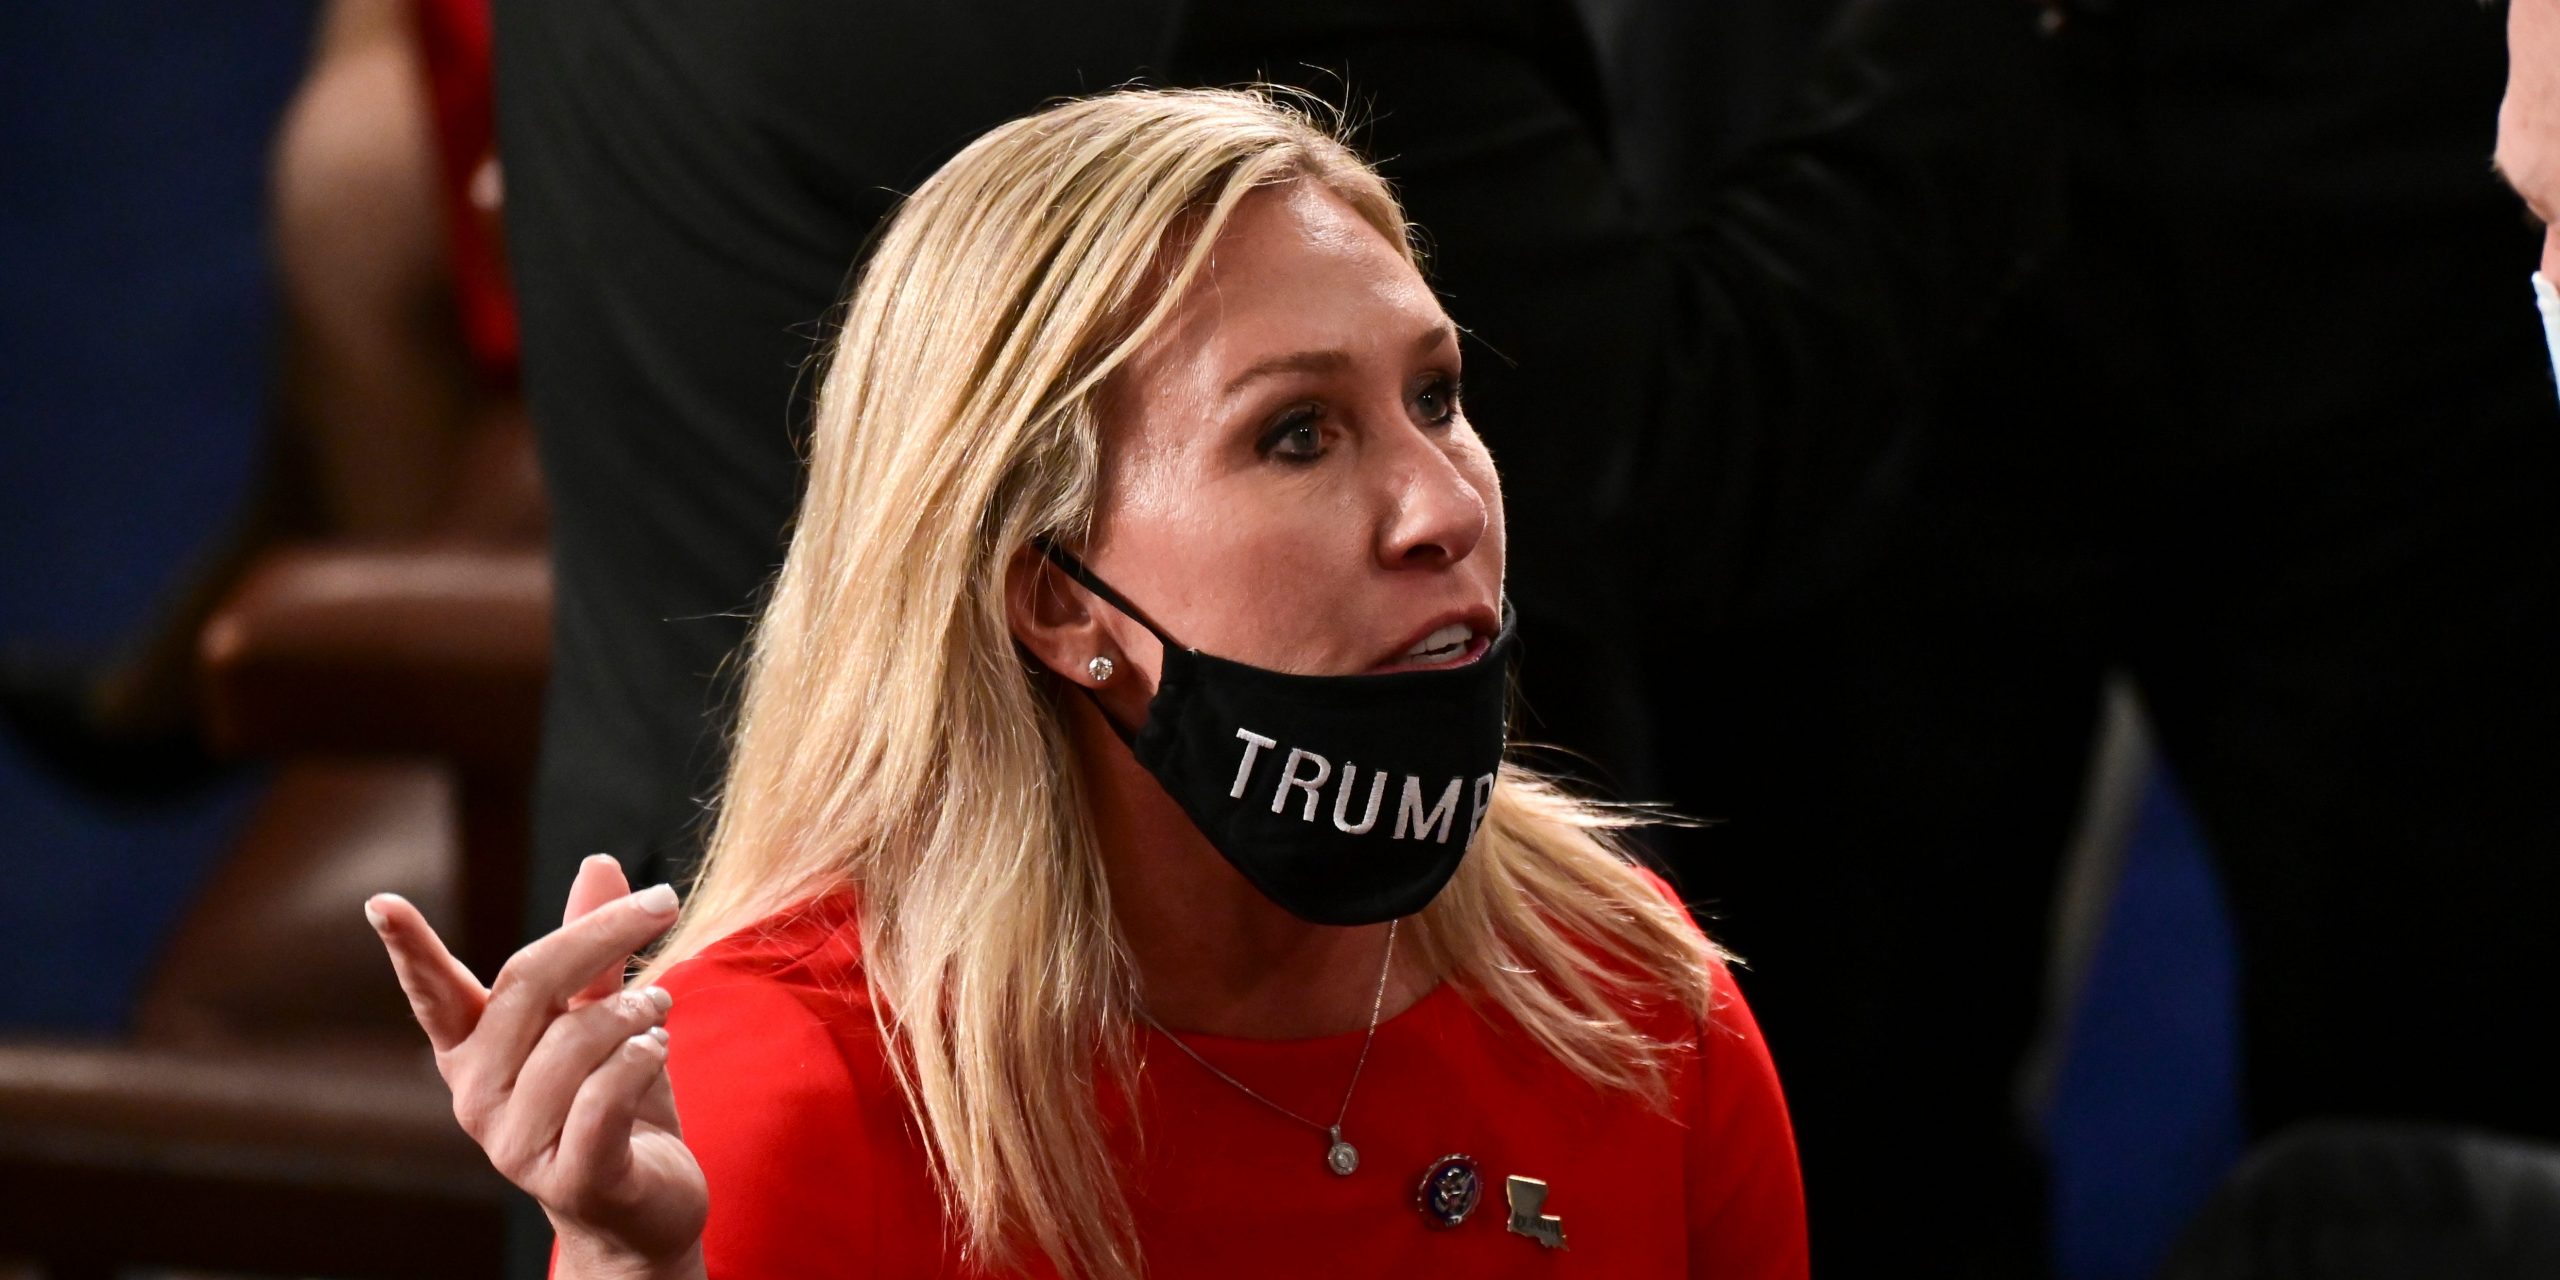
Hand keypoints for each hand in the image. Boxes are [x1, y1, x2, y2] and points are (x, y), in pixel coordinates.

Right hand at [368, 855, 708, 1276]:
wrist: (645, 1209)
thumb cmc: (618, 1105)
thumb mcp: (606, 1017)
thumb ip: (595, 950)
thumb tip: (599, 861)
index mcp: (476, 1054)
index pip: (436, 995)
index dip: (410, 951)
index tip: (380, 902)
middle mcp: (479, 1097)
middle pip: (527, 985)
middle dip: (600, 935)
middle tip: (662, 904)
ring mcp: (516, 1143)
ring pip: (576, 1039)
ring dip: (636, 1011)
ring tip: (661, 1009)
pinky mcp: (570, 1176)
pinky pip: (605, 1095)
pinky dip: (641, 1060)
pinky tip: (657, 1050)